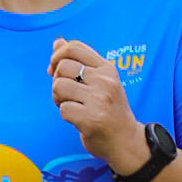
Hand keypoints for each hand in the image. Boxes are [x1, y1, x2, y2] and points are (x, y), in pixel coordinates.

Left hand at [49, 39, 143, 169]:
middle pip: (62, 67)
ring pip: (59, 86)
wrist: (126, 140)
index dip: (57, 55)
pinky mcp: (91, 119)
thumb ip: (79, 61)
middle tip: (67, 94)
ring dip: (59, 98)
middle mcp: (105, 81)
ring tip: (72, 105)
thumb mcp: (100, 80)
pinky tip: (77, 118)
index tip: (54, 68)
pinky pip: (63, 109)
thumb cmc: (109, 109)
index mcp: (107, 68)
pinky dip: (65, 114)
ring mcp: (99, 100)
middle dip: (57, 80)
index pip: (75, 47)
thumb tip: (57, 41)